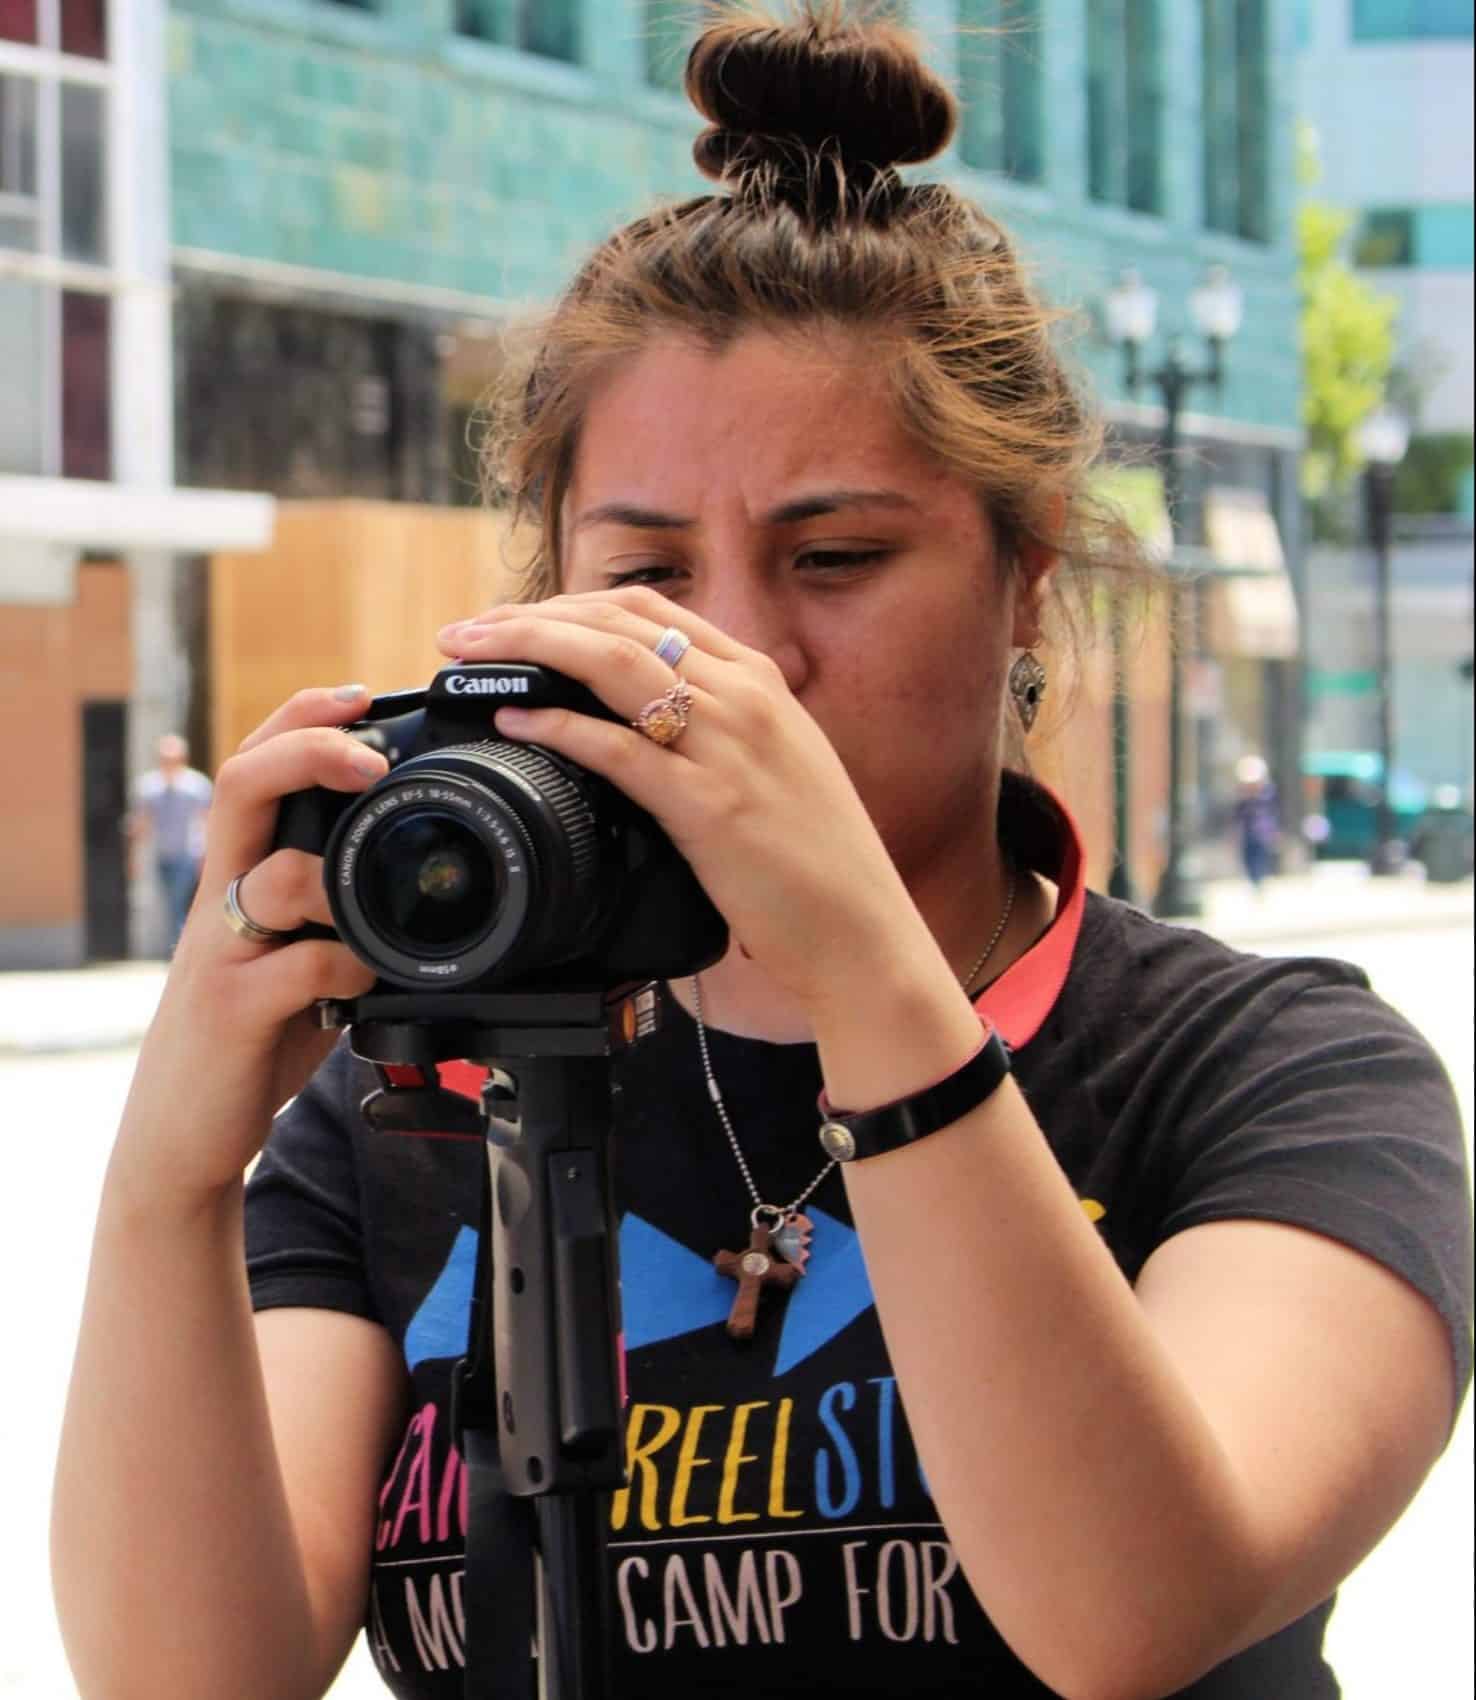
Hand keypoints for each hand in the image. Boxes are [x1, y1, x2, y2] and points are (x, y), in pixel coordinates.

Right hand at [116, 688, 389, 1201]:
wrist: (184, 1133)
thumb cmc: (252, 1038)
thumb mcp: (298, 959)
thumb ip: (339, 915)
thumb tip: (420, 884)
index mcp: (239, 876)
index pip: (257, 769)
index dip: (302, 721)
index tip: (362, 694)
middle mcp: (221, 899)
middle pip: (245, 786)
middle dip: (308, 748)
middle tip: (371, 752)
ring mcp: (223, 952)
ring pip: (274, 875)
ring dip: (340, 874)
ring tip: (385, 891)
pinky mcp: (233, 1008)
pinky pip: (300, 964)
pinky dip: (352, 962)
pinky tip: (373, 976)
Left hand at [437, 589, 929, 1015]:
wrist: (862, 935)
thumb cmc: (815, 868)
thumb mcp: (773, 771)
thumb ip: (716, 736)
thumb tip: (638, 730)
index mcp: (759, 683)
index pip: (649, 610)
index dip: (571, 604)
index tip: (515, 618)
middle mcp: (746, 698)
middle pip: (618, 624)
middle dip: (530, 617)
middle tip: (467, 631)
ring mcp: (731, 746)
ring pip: (612, 664)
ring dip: (529, 649)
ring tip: (472, 655)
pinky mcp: (711, 805)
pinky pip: (618, 747)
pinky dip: (558, 725)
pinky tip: (516, 721)